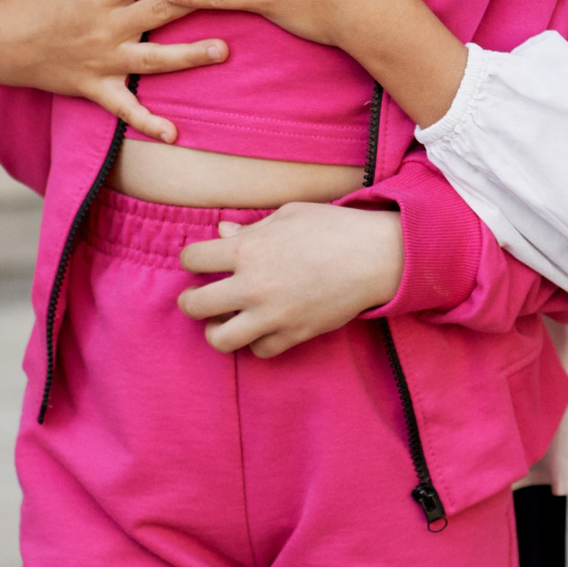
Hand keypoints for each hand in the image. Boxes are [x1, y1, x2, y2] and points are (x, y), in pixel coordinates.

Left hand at [176, 204, 403, 357]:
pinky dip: (257, 340)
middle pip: (194, 306)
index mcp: (247, 249)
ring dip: (216, 330)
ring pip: (219, 339)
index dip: (192, 259)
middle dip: (191, 301)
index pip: (192, 259)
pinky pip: (260, 350)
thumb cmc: (332, 228)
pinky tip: (262, 326)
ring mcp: (273, 315)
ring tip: (225, 319)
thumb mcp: (287, 215)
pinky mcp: (295, 334)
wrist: (376, 256)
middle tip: (200, 297)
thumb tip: (220, 234)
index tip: (201, 261)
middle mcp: (253, 285)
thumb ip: (249, 229)